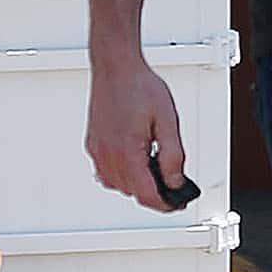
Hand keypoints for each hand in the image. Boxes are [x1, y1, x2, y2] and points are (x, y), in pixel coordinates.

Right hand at [86, 50, 183, 212]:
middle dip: (154, 193)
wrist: (116, 67)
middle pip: (133, 193)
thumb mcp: (168, 121)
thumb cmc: (139, 87)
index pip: (147, 195)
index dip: (166, 204)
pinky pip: (106, 173)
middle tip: (174, 184)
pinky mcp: (93, 144)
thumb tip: (176, 181)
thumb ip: (173, 156)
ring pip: (118, 186)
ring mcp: (97, 151)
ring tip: (155, 169)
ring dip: (137, 185)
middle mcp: (108, 155)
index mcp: (128, 152)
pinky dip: (122, 176)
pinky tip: (135, 163)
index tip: (178, 203)